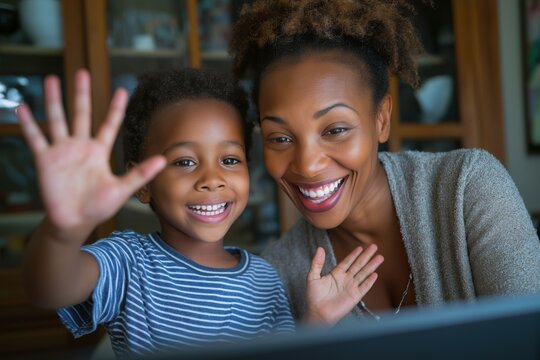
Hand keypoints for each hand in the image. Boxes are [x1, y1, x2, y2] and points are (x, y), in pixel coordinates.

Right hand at [17, 69, 165, 232]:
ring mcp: (62, 151)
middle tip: (82, 71)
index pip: (109, 124)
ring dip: (54, 100)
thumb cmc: (98, 207)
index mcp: (99, 151)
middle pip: (81, 114)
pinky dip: (28, 124)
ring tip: (51, 79)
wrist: (74, 222)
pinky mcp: (45, 160)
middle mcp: (80, 146)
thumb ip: (140, 174)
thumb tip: (163, 160)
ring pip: (57, 120)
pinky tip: (22, 108)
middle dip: (81, 94)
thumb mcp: (122, 190)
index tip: (122, 90)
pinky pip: (36, 139)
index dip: (116, 108)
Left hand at [305, 244, 383, 325]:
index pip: (347, 261)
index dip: (354, 254)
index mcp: (336, 274)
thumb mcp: (313, 277)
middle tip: (374, 246)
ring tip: (380, 257)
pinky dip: (370, 281)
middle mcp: (345, 279)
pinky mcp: (355, 296)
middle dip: (366, 256)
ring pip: (364, 273)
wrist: (318, 313)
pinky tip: (375, 274)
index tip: (361, 247)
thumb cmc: (314, 297)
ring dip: (372, 265)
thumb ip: (317, 263)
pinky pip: (364, 287)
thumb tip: (320, 248)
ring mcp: (351, 287)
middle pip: (358, 265)